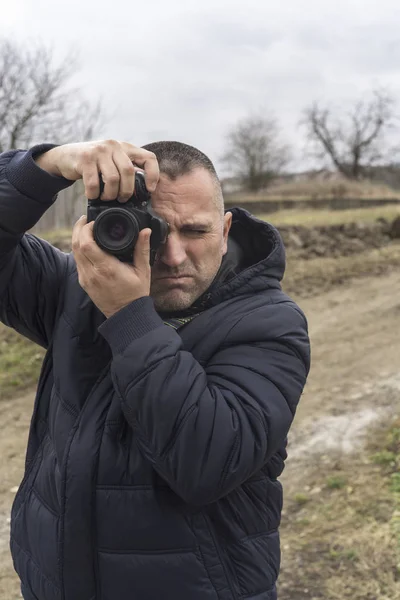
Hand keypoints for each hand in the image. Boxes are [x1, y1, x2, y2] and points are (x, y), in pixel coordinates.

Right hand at [35, 139, 158, 199]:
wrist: (66, 156)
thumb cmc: (93, 164)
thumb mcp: (112, 161)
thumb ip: (125, 170)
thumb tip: (142, 192)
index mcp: (125, 147)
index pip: (148, 158)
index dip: (153, 175)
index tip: (149, 190)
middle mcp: (114, 146)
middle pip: (129, 172)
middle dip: (127, 191)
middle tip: (122, 200)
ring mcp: (99, 151)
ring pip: (113, 179)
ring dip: (110, 194)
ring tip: (106, 198)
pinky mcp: (85, 159)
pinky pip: (94, 183)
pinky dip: (94, 194)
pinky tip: (92, 195)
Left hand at [72, 216, 151, 317]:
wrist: (126, 316)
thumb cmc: (136, 294)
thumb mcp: (143, 270)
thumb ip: (142, 249)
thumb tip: (146, 231)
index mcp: (107, 268)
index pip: (86, 244)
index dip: (85, 229)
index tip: (93, 221)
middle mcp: (92, 273)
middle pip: (76, 245)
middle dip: (78, 229)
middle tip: (85, 219)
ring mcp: (86, 279)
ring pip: (74, 253)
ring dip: (77, 239)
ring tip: (85, 228)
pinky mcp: (83, 283)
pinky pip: (77, 262)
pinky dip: (79, 250)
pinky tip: (87, 244)